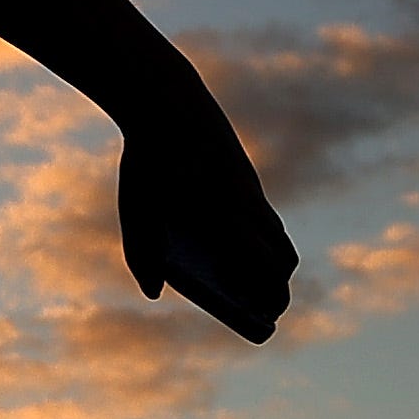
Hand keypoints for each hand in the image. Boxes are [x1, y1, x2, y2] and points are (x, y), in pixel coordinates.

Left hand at [122, 109, 295, 342]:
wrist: (167, 100)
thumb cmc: (147, 162)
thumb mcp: (135, 210)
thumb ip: (141, 255)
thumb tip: (152, 293)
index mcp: (227, 219)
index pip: (268, 271)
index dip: (271, 297)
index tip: (270, 318)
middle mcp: (248, 205)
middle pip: (282, 258)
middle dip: (275, 285)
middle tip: (261, 305)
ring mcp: (252, 187)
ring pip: (276, 233)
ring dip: (270, 259)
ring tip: (248, 278)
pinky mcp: (246, 172)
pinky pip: (263, 212)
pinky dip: (259, 235)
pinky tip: (235, 243)